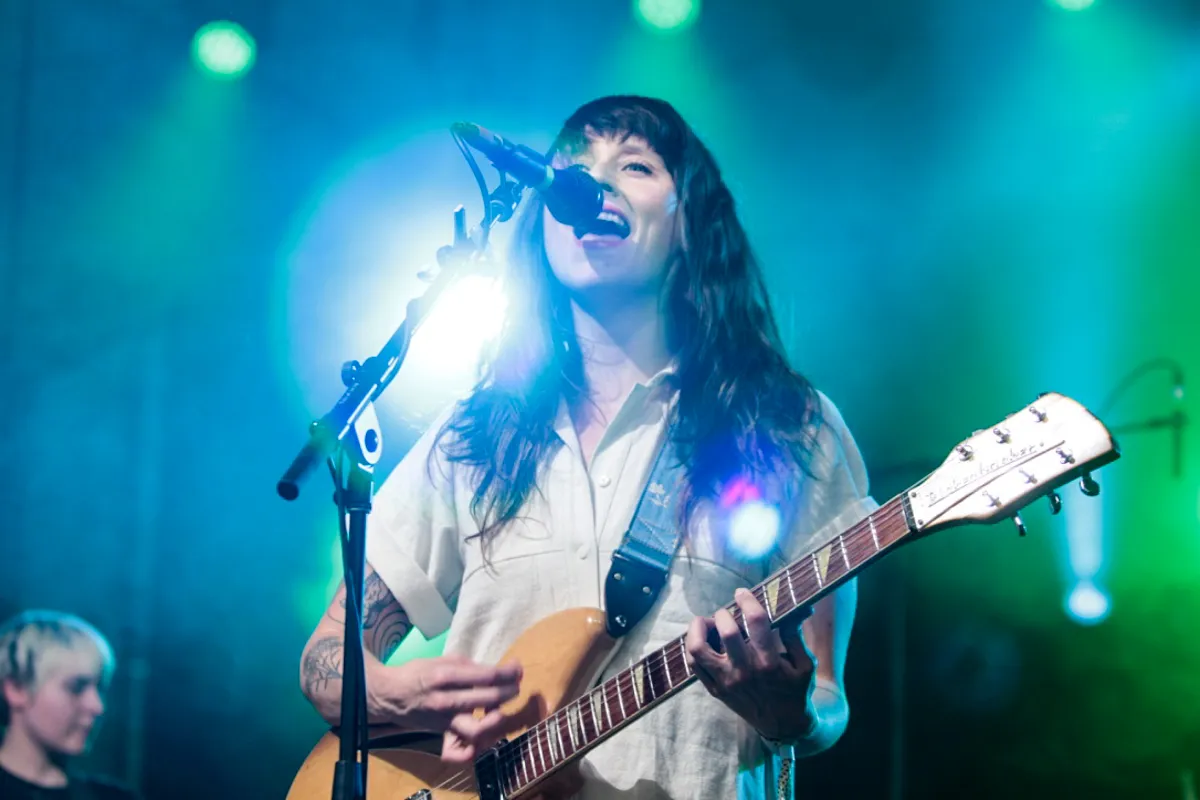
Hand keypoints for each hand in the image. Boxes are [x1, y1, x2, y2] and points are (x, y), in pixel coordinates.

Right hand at [378, 655, 522, 762]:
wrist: (390, 695)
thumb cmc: (419, 673)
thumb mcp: (443, 660)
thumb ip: (469, 667)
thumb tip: (497, 672)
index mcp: (446, 676)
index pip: (488, 676)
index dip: (509, 672)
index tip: (517, 667)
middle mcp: (446, 700)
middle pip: (490, 699)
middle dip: (510, 691)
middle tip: (515, 685)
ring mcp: (445, 720)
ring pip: (479, 729)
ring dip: (498, 718)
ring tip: (502, 707)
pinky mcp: (443, 732)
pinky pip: (462, 747)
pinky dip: (477, 743)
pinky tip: (485, 729)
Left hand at [684, 588, 817, 740]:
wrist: (783, 725)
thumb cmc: (795, 689)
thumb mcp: (805, 663)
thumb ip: (795, 633)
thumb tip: (797, 606)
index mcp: (769, 662)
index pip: (755, 621)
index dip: (747, 600)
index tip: (742, 592)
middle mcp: (745, 671)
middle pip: (726, 631)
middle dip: (724, 614)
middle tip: (727, 613)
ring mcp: (727, 682)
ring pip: (698, 649)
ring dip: (698, 629)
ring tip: (706, 623)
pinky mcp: (716, 691)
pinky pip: (693, 666)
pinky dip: (693, 648)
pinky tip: (702, 640)